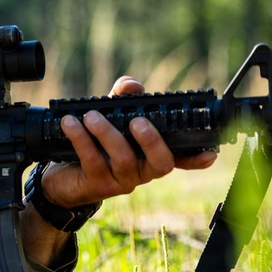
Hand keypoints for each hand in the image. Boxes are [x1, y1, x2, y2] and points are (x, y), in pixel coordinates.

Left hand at [39, 76, 217, 209]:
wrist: (61, 176)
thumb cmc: (92, 144)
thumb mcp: (109, 116)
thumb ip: (122, 98)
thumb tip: (133, 86)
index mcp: (150, 154)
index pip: (180, 158)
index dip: (197, 157)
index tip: (210, 153)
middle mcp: (142, 170)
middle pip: (161, 163)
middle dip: (152, 140)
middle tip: (137, 120)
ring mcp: (122, 181)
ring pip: (124, 159)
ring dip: (107, 133)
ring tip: (90, 116)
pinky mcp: (98, 185)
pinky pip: (93, 161)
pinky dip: (81, 139)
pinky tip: (70, 124)